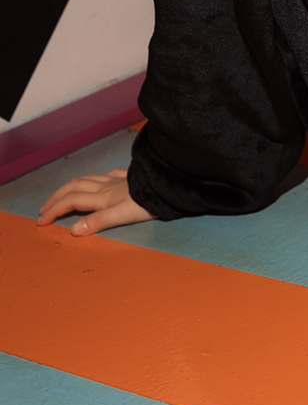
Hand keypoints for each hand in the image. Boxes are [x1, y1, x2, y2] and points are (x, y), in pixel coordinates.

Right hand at [37, 168, 152, 235]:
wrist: (168, 185)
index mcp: (102, 197)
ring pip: (87, 179)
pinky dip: (94, 179)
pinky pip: (106, 175)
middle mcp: (106, 186)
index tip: (41, 222)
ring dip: (70, 187)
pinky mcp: (128, 177)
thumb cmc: (149, 202)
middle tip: (44, 210)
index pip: (71, 202)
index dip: (54, 211)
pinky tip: (97, 180)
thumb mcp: (123, 215)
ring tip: (62, 195)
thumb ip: (98, 221)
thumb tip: (74, 230)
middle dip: (56, 198)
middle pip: (73, 187)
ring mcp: (117, 180)